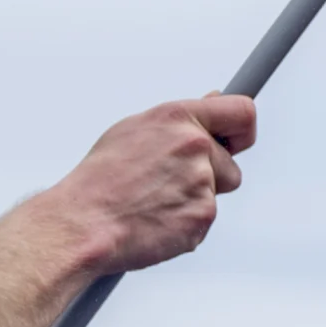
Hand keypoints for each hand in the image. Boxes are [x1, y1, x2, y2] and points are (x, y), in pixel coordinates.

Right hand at [55, 97, 256, 275]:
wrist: (82, 222)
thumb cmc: (101, 178)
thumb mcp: (134, 129)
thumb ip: (181, 119)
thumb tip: (214, 100)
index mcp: (179, 117)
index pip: (242, 112)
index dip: (243, 130)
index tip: (236, 142)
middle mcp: (195, 146)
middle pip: (231, 167)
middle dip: (209, 178)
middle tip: (168, 186)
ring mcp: (201, 182)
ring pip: (216, 196)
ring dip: (193, 202)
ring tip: (153, 203)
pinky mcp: (202, 216)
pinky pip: (203, 222)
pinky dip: (184, 225)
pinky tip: (154, 221)